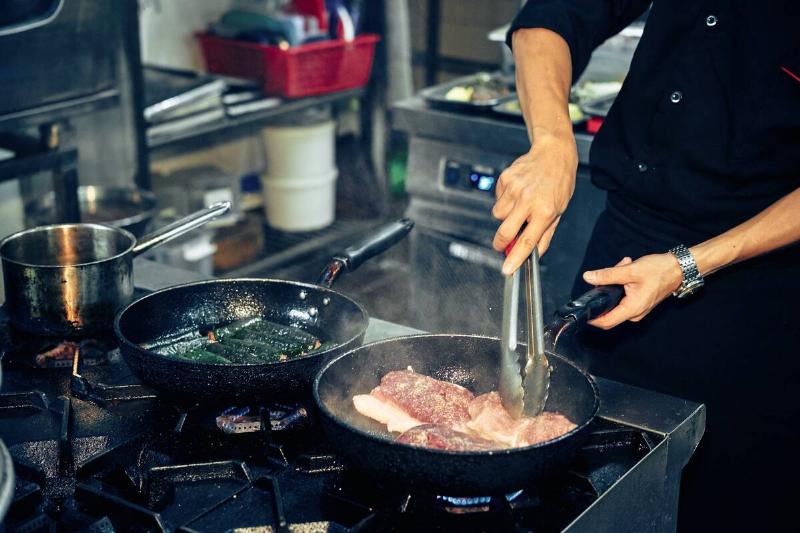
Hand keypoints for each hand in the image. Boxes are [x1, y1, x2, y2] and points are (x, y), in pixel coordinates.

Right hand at [492, 134, 577, 274]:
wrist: (553, 153)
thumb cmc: (559, 182)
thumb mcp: (559, 210)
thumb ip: (545, 234)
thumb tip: (534, 254)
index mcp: (545, 211)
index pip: (527, 241)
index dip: (515, 258)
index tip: (507, 269)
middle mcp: (528, 200)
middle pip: (505, 231)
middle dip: (500, 242)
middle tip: (502, 244)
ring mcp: (514, 188)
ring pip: (498, 215)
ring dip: (505, 217)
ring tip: (518, 207)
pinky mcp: (505, 179)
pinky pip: (497, 199)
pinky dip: (504, 200)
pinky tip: (516, 192)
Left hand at [583, 254, 682, 328]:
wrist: (680, 268)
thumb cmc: (659, 270)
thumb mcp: (630, 271)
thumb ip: (608, 275)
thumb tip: (588, 277)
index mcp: (632, 309)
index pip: (605, 322)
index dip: (591, 318)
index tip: (581, 308)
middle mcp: (634, 313)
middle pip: (608, 309)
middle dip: (604, 291)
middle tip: (610, 272)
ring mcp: (637, 309)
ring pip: (615, 300)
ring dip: (614, 283)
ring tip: (622, 265)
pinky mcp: (639, 302)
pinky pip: (623, 296)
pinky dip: (621, 283)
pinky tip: (626, 267)